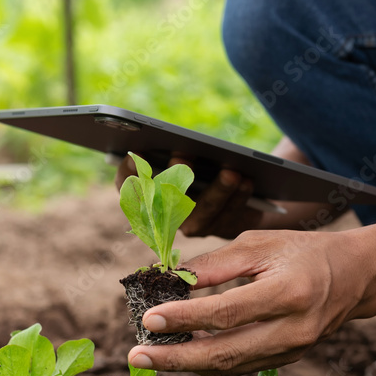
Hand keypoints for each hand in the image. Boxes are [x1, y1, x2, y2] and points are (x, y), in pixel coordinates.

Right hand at [114, 154, 262, 238]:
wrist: (244, 191)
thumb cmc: (205, 164)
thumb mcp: (188, 155)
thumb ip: (177, 153)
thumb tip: (177, 147)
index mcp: (150, 195)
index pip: (128, 186)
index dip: (129, 172)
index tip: (136, 151)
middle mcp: (168, 217)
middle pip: (167, 202)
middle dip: (176, 177)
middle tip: (182, 157)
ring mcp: (196, 225)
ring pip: (205, 210)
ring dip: (218, 190)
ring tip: (230, 171)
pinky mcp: (223, 228)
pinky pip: (231, 215)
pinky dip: (239, 196)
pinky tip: (247, 180)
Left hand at [125, 228, 375, 375]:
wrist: (355, 277)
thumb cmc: (304, 252)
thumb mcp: (260, 244)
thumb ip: (215, 265)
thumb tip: (169, 282)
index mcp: (289, 292)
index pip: (226, 313)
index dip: (185, 319)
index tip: (149, 319)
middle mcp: (293, 330)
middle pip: (225, 354)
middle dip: (175, 359)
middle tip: (136, 357)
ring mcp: (291, 351)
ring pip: (229, 367)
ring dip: (186, 364)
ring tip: (150, 355)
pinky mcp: (286, 361)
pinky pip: (239, 368)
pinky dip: (207, 363)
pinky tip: (181, 353)